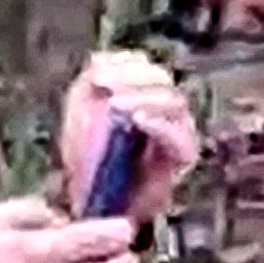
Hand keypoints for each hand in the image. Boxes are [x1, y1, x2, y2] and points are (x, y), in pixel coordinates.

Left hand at [58, 49, 200, 212]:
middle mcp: (166, 110)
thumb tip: (99, 59)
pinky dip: (158, 124)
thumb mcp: (81, 114)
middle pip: (163, 81)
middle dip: (133, 79)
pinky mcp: (182, 158)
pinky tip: (137, 120)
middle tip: (103, 87)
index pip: (145, 67)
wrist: (91, 204)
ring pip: (175, 103)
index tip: (95, 75)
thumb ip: (90, 83)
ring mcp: (178, 133)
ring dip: (144, 98)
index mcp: (144, 93)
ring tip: (115, 105)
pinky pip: (179, 137)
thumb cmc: (87, 159)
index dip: (124, 65)